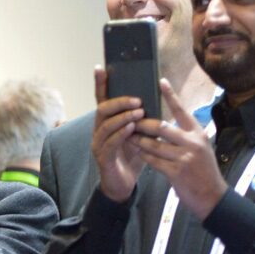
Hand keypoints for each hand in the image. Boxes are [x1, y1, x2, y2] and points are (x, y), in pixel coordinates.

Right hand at [90, 67, 146, 203]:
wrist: (123, 186)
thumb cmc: (131, 158)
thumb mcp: (138, 136)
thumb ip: (142, 121)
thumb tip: (156, 101)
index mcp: (107, 123)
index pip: (102, 100)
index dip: (100, 84)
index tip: (100, 67)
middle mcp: (99, 130)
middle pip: (102, 108)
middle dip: (119, 102)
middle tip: (138, 100)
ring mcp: (98, 143)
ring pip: (105, 124)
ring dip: (122, 117)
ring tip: (139, 113)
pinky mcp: (102, 157)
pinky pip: (109, 142)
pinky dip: (120, 134)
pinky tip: (132, 129)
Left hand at [133, 79, 228, 218]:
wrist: (212, 196)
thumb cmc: (202, 169)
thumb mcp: (200, 147)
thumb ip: (185, 135)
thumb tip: (165, 122)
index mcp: (198, 133)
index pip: (182, 111)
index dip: (171, 96)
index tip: (161, 81)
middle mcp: (193, 143)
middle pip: (161, 127)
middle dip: (142, 124)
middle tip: (129, 119)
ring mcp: (185, 157)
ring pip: (153, 144)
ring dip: (138, 140)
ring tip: (127, 135)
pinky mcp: (176, 172)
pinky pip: (153, 160)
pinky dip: (144, 155)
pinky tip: (137, 152)